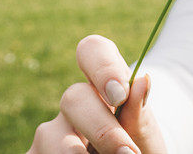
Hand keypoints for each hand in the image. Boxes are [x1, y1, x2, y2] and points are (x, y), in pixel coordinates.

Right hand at [27, 35, 166, 153]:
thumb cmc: (139, 147)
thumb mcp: (144, 133)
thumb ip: (139, 112)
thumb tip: (141, 80)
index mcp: (104, 83)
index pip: (92, 50)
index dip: (103, 67)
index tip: (121, 96)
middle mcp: (74, 102)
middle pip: (73, 97)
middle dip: (101, 129)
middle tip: (128, 153)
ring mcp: (50, 131)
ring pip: (49, 135)